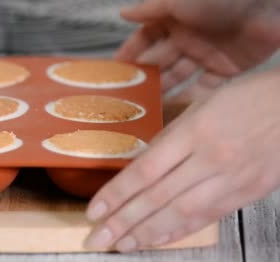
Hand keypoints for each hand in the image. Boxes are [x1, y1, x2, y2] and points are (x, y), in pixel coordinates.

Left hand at [84, 68, 279, 251]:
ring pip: (181, 213)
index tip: (94, 210)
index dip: (117, 194)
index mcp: (196, 131)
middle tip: (98, 238)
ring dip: (146, 232)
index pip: (145, 170)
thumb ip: (172, 135)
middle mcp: (211, 159)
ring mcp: (231, 179)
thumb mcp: (202, 105)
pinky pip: (207, 218)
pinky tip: (157, 239)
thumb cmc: (248, 98)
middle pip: (158, 197)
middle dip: (123, 221)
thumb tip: (142, 163)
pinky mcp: (247, 193)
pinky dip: (179, 231)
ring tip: (121, 244)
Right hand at [116, 0, 279, 101]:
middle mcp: (188, 38)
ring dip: (163, 90)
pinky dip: (191, 98)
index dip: (130, 54)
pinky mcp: (227, 68)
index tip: (113, 71)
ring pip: (179, 77)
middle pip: (160, 61)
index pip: (145, 39)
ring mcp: (206, 54)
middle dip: (143, 77)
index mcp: (173, 20)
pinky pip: (205, 88)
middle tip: (125, 95)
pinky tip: (176, 110)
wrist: (266, 2)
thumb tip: (122, 13)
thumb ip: (148, 10)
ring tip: (145, 107)